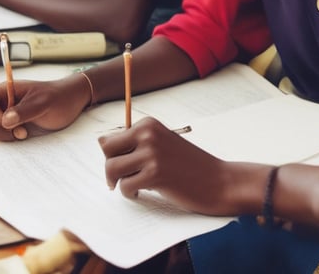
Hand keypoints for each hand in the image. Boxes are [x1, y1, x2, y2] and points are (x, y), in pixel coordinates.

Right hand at [0, 74, 90, 141]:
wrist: (71, 104)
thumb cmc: (58, 98)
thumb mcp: (44, 102)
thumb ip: (25, 110)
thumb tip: (5, 120)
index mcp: (6, 90)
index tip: (6, 121)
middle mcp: (3, 101)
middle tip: (16, 129)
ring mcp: (6, 114)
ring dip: (2, 134)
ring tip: (23, 132)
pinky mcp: (12, 126)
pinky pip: (0, 135)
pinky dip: (7, 138)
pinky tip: (24, 134)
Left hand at [98, 117, 232, 214]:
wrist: (219, 181)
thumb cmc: (188, 165)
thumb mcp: (161, 144)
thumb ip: (134, 142)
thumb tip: (99, 142)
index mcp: (148, 124)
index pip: (109, 139)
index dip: (115, 157)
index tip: (129, 166)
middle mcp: (148, 134)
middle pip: (106, 152)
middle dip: (112, 168)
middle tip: (127, 178)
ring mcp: (151, 154)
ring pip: (112, 169)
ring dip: (120, 182)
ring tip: (136, 185)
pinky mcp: (155, 175)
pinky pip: (125, 187)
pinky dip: (131, 194)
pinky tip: (144, 192)